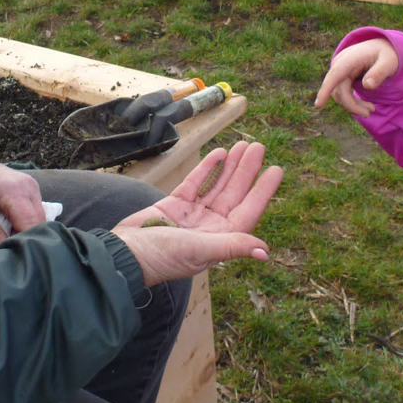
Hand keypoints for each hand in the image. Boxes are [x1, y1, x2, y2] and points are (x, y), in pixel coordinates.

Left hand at [0, 155, 46, 247]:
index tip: (9, 253)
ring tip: (7, 236)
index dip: (23, 243)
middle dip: (26, 238)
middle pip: (39, 223)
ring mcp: (33, 186)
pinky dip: (27, 222)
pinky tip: (12, 226)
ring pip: (40, 218)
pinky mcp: (32, 188)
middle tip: (7, 248)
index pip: (30, 225)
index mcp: (14, 192)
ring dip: (27, 231)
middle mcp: (29, 187)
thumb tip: (7, 254)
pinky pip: (36, 211)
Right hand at [112, 141, 282, 285]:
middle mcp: (210, 227)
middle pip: (235, 194)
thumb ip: (232, 246)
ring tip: (243, 145)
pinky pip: (196, 183)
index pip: (248, 210)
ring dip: (230, 167)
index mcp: (220, 239)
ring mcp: (193, 215)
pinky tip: (218, 154)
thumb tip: (265, 252)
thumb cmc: (162, 258)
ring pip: (217, 185)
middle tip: (259, 147)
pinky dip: (207, 169)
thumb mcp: (200, 250)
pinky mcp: (175, 205)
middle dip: (247, 170)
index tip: (276, 170)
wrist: (125, 254)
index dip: (263, 190)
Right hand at [314, 38, 398, 117]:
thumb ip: (379, 72)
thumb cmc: (387, 54)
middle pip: (338, 90)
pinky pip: (341, 92)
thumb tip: (367, 86)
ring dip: (352, 105)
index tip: (318, 105)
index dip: (326, 90)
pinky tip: (364, 106)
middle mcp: (340, 64)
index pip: (335, 75)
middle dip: (351, 105)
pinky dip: (351, 101)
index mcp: (350, 58)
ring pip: (339, 94)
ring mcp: (339, 70)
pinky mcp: (340, 76)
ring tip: (371, 109)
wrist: (381, 47)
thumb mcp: (389, 62)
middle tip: (369, 113)